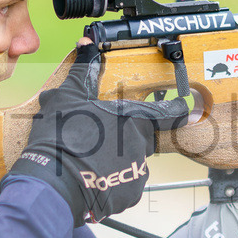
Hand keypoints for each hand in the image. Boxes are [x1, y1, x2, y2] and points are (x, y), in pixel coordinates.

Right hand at [8, 42, 188, 223]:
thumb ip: (84, 71)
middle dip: (126, 137)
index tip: (183, 107)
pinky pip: (125, 186)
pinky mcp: (130, 194)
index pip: (168, 112)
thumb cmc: (63, 136)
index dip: (177, 109)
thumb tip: (87, 43)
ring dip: (116, 161)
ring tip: (90, 161)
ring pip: (132, 163)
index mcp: (132, 119)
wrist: (54, 181)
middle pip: (142, 138)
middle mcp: (141, 145)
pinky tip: (92, 179)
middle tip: (101, 139)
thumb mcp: (69, 96)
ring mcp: (138, 171)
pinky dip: (112, 183)